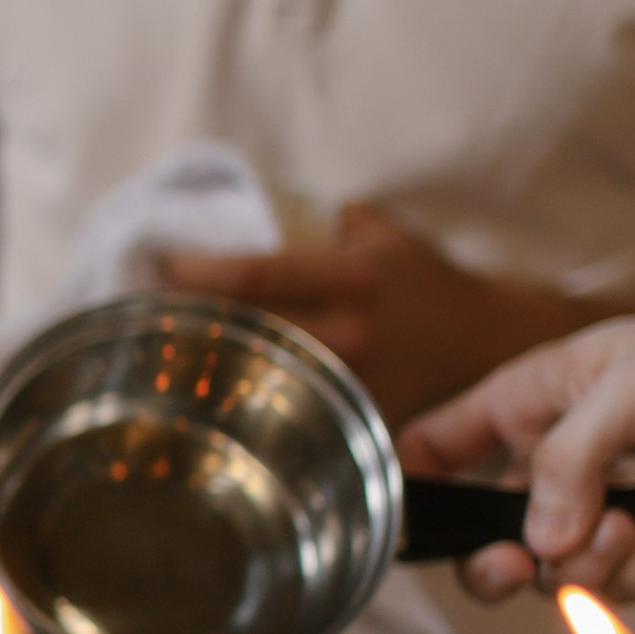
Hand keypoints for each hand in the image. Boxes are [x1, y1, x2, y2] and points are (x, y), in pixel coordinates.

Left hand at [163, 205, 589, 427]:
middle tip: (141, 322)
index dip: (198, 271)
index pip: (258, 273)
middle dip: (193, 327)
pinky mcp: (361, 426)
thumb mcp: (381, 235)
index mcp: (355, 277)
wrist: (493, 343)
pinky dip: (254, 410)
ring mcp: (356, 386)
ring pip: (264, 381)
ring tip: (160, 364)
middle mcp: (353, 333)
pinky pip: (295, 418)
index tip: (157, 268)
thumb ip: (322, 222)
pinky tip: (214, 405)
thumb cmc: (425, 282)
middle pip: (249, 332)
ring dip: (212, 372)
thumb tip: (246, 207)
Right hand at [400, 298, 634, 602]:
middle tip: (527, 565)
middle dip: (502, 566)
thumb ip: (573, 459)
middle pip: (488, 540)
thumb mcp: (631, 385)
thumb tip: (538, 543)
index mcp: (525, 407)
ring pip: (558, 576)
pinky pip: (623, 585)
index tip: (418, 529)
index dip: (416, 491)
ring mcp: (599, 508)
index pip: (438, 449)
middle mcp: (551, 465)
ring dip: (596, 565)